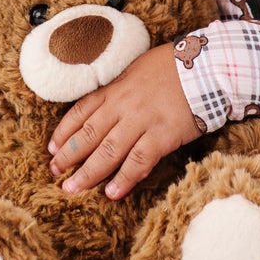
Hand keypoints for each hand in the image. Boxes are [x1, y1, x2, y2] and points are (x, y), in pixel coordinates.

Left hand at [48, 43, 203, 199]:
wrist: (206, 67)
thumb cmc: (175, 66)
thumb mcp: (138, 69)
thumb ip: (122, 88)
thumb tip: (109, 102)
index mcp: (116, 89)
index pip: (81, 111)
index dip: (64, 131)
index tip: (52, 148)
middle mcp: (123, 106)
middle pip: (89, 134)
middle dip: (69, 156)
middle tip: (55, 172)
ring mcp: (142, 121)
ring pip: (108, 151)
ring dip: (88, 173)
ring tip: (72, 188)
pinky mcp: (162, 135)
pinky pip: (138, 161)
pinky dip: (123, 179)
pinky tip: (112, 193)